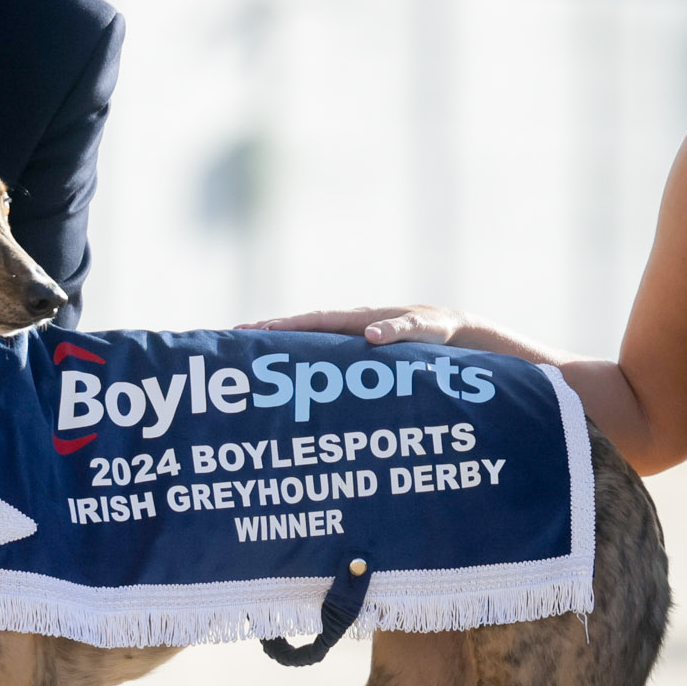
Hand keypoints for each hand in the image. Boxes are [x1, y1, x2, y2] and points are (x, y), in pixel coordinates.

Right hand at [245, 303, 465, 346]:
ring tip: (250, 350)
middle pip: (302, 327)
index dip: (287, 326)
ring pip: (308, 337)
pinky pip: (322, 349)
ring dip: (281, 342)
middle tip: (236, 335)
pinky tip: (287, 367)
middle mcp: (349, 324)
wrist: (449, 330)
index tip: (259, 331)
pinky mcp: (355, 348)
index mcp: (359, 318)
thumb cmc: (436, 329)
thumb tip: (369, 333)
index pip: (315, 321)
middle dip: (271, 330)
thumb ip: (397, 331)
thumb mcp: (420, 329)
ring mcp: (349, 335)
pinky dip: (301, 352)